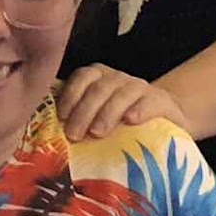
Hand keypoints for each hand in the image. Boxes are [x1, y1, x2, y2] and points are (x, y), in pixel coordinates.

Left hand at [57, 64, 190, 140]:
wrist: (166, 121)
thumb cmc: (123, 125)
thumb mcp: (99, 119)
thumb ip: (79, 122)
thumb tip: (49, 138)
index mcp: (100, 79)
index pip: (82, 77)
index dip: (70, 94)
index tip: (61, 117)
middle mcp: (119, 79)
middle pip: (99, 88)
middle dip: (83, 111)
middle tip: (74, 135)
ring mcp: (141, 88)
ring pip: (122, 93)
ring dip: (107, 112)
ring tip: (98, 132)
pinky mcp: (162, 101)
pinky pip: (150, 101)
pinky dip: (140, 109)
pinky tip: (131, 121)